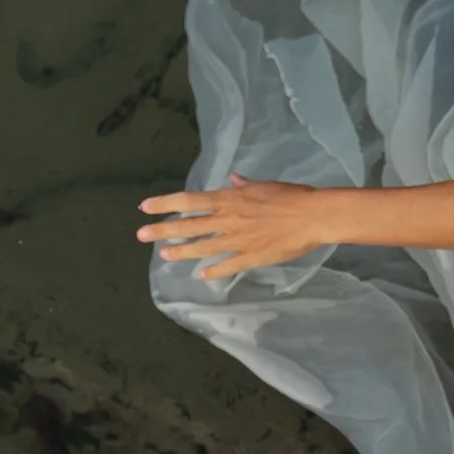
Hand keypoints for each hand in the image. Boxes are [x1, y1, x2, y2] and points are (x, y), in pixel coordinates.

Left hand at [137, 174, 324, 279]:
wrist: (313, 217)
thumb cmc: (292, 196)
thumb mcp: (266, 185)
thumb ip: (246, 186)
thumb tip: (233, 179)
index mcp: (230, 200)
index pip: (189, 201)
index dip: (165, 204)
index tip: (145, 207)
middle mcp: (228, 220)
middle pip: (189, 226)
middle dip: (162, 230)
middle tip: (140, 235)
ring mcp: (237, 241)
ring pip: (202, 247)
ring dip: (181, 251)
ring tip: (164, 256)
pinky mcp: (250, 258)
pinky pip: (227, 265)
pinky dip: (214, 270)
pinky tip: (202, 275)